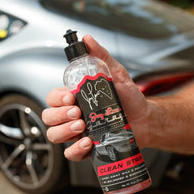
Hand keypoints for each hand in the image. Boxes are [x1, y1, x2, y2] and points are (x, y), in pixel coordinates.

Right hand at [42, 35, 150, 160]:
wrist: (146, 119)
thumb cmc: (129, 97)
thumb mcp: (116, 73)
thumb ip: (100, 56)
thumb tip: (87, 39)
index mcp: (74, 98)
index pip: (52, 97)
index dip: (57, 99)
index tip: (72, 98)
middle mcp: (71, 115)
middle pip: (47, 117)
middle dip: (59, 116)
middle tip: (78, 113)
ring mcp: (76, 133)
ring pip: (53, 135)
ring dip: (64, 132)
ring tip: (83, 127)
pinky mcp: (86, 148)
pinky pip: (70, 154)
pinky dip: (76, 149)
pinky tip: (89, 142)